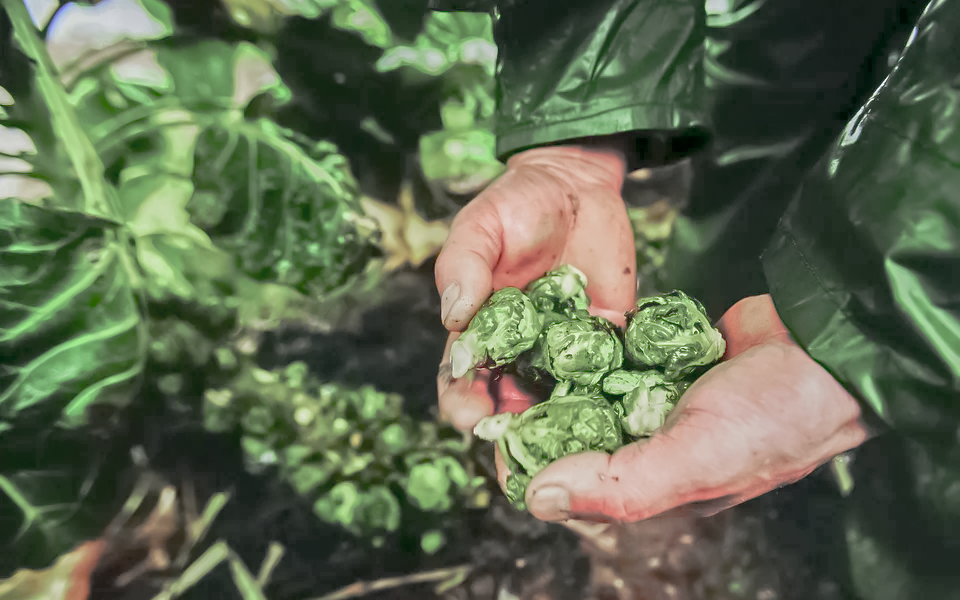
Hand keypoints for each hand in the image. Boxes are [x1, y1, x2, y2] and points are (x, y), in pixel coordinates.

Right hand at [435, 145, 636, 430]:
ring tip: (567, 456)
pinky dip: (610, 401)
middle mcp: (519, 352)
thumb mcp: (481, 226)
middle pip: (509, 407)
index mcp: (479, 331)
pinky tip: (616, 420)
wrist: (576, 186)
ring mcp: (564, 352)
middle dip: (509, 437)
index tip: (469, 416)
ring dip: (559, 433)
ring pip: (558, 404)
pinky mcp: (606, 342)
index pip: (461, 380)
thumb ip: (464, 265)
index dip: (462, 402)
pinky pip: (608, 378)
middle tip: (518, 456)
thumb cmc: (516, 204)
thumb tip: (454, 311)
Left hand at [517, 294, 870, 521]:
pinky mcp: (670, 358)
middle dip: (537, 412)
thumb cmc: (777, 414)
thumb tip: (537, 499)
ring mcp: (664, 398)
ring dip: (561, 374)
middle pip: (578, 434)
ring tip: (517, 351)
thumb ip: (619, 484)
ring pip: (595, 390)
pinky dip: (599, 343)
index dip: (531, 463)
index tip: (493, 432)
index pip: (578, 484)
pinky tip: (566, 328)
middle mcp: (656, 445)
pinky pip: (622, 353)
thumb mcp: (696, 458)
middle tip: (497, 382)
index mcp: (658, 484)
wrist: (833, 346)